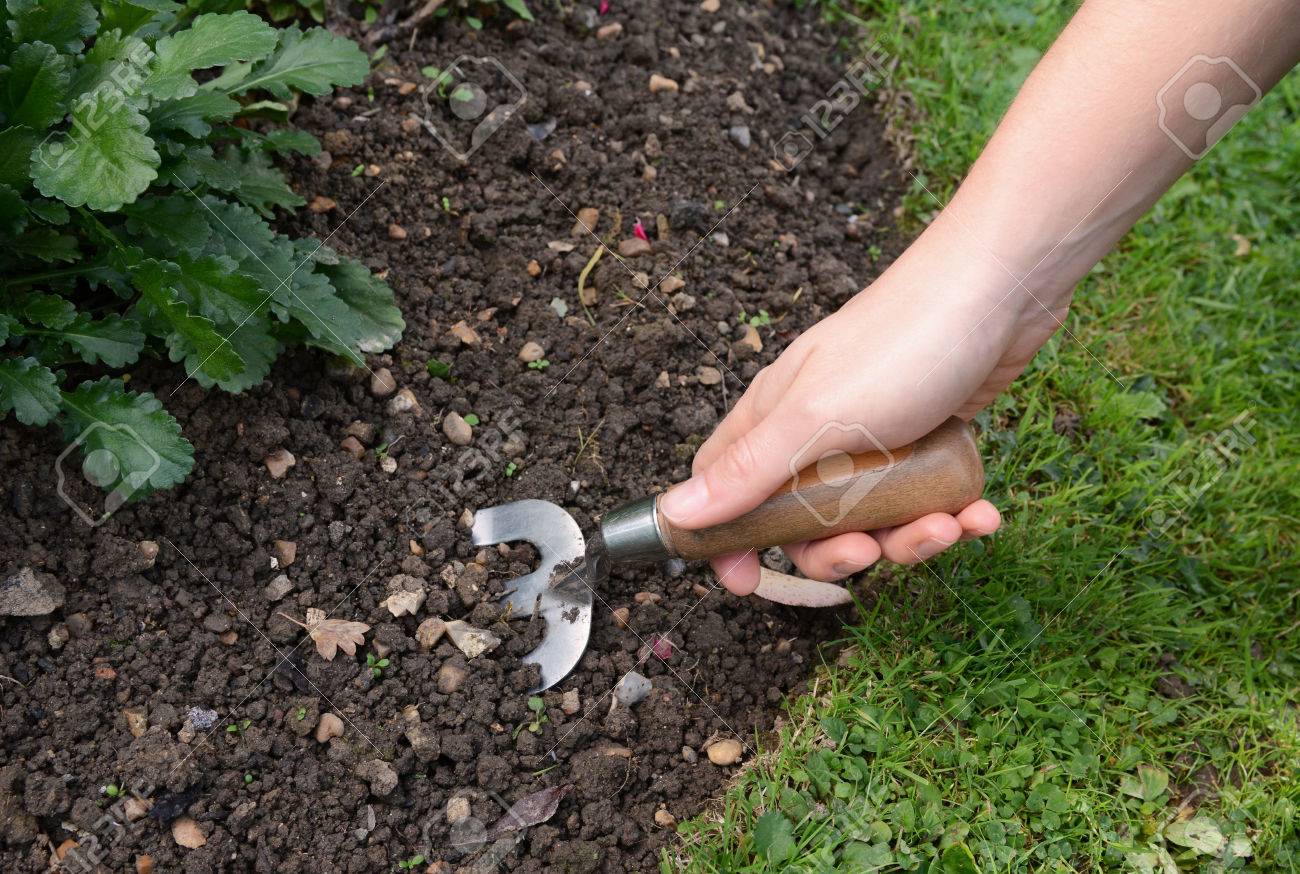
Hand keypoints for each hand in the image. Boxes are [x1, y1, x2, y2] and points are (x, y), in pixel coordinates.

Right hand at [658, 220, 1063, 594]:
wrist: (1002, 288)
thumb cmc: (900, 345)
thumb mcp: (817, 418)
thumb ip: (748, 473)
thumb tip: (673, 514)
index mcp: (774, 419)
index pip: (723, 489)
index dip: (725, 538)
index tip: (744, 580)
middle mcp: (817, 432)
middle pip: (803, 523)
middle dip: (836, 552)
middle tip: (870, 550)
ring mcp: (876, 439)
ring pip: (873, 519)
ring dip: (909, 539)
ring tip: (947, 526)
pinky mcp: (929, 441)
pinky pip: (928, 500)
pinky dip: (955, 517)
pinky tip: (981, 514)